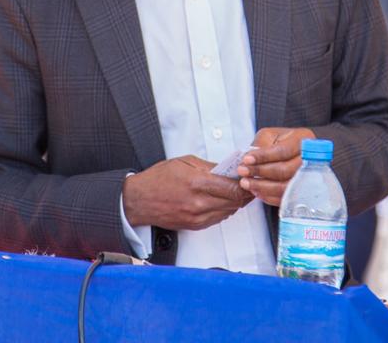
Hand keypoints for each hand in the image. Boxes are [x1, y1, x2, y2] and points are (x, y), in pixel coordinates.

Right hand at [122, 155, 252, 230]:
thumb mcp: (184, 163)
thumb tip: (228, 170)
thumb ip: (209, 167)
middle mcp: (198, 203)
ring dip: (235, 202)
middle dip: (243, 193)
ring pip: (228, 212)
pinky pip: (218, 219)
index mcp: (197, 183)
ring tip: (234, 192)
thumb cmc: (158, 179)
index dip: (245, 185)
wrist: (139, 200)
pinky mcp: (195, 226)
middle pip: (234, 202)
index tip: (248, 178)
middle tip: (246, 185)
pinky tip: (221, 201)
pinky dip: (224, 210)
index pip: (233, 188)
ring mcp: (197, 217)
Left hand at [236, 127, 315, 205]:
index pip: (283, 150)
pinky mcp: (303, 191)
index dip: (263, 156)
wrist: (297, 152)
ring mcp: (309, 177)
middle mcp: (310, 159)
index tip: (246, 160)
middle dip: (261, 172)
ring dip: (263, 187)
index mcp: (303, 140)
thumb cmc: (282, 141)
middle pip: (285, 170)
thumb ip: (260, 145)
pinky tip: (257, 191)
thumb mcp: (270, 135)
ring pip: (286, 187)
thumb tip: (248, 159)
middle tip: (243, 172)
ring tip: (247, 183)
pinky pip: (286, 198)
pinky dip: (269, 197)